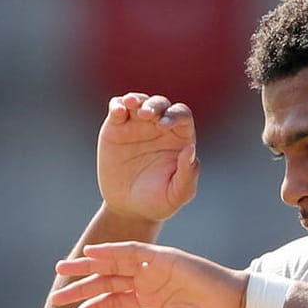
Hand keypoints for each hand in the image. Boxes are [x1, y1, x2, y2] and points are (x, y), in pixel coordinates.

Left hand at [51, 241, 247, 307]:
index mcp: (151, 298)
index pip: (113, 300)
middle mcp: (150, 280)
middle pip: (107, 280)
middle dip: (81, 285)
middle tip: (56, 292)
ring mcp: (156, 267)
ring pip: (114, 263)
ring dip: (88, 265)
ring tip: (64, 268)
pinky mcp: (165, 258)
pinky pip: (133, 251)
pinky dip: (112, 251)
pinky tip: (92, 254)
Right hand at [97, 93, 198, 222]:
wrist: (128, 208)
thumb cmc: (157, 201)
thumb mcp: (175, 195)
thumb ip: (187, 175)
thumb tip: (190, 149)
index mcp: (179, 138)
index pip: (181, 116)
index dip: (175, 116)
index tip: (164, 126)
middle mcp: (159, 126)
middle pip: (161, 104)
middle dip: (155, 106)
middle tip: (147, 115)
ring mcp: (136, 124)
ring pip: (139, 101)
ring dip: (136, 99)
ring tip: (131, 105)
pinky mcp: (116, 127)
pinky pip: (117, 108)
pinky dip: (117, 105)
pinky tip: (118, 111)